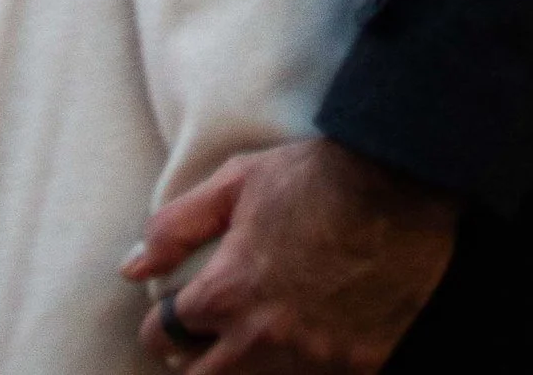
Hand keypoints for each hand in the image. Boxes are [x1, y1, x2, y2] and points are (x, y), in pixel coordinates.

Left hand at [123, 133, 457, 371]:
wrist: (401, 183)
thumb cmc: (316, 175)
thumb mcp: (238, 181)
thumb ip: (177, 226)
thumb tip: (131, 268)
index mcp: (228, 292)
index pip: (165, 335)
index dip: (163, 323)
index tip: (174, 314)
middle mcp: (263, 336)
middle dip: (197, 358)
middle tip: (209, 335)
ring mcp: (312, 358)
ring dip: (249, 362)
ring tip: (261, 332)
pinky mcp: (356, 364)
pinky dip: (306, 363)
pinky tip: (311, 336)